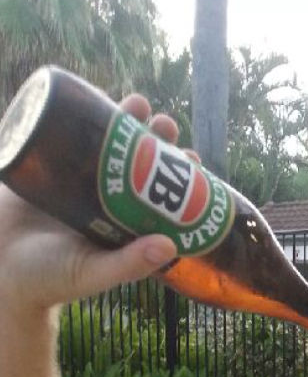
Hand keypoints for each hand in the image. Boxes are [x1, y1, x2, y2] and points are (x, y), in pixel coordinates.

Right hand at [0, 96, 178, 312]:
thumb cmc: (49, 280)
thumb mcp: (91, 273)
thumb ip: (127, 265)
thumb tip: (170, 246)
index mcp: (121, 224)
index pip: (157, 195)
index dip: (177, 176)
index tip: (192, 159)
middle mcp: (102, 199)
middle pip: (135, 162)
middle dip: (154, 140)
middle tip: (165, 125)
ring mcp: (74, 180)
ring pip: (104, 143)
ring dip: (124, 120)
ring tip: (139, 103)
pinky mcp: (45, 166)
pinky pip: (65, 134)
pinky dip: (79, 113)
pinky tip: (93, 96)